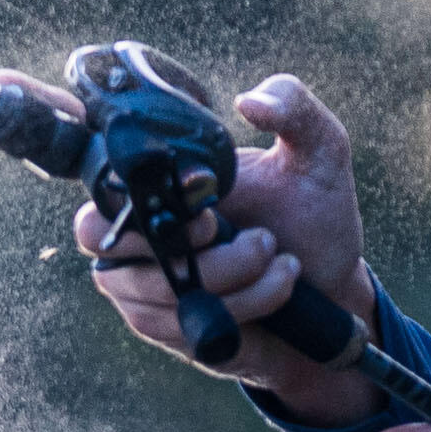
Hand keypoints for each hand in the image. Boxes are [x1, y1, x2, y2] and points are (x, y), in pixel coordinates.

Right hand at [74, 72, 380, 424]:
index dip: (125, 187)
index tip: (198, 190)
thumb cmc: (315, 212)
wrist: (334, 286)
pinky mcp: (166, 329)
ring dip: (224, 274)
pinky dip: (238, 304)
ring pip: (148, 287)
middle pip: (97, 237)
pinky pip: (178, 322)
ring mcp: (143, 285)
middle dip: (169, 237)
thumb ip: (294, 104)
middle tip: (225, 225)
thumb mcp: (320, 150)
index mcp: (156, 182)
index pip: (96, 180)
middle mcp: (136, 232)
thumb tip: (250, 102)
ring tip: (279, 256)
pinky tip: (280, 284)